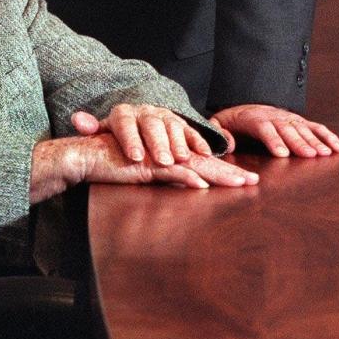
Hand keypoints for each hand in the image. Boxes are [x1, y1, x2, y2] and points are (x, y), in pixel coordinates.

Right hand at [30, 131, 257, 202]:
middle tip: (254, 182)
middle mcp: (166, 153)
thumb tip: (193, 185)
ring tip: (239, 183)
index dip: (223, 170)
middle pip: (204, 162)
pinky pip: (167, 171)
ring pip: (193, 165)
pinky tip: (201, 185)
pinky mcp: (143, 164)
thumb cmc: (112, 165)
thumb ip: (167, 178)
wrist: (85, 156)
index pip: (202, 163)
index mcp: (168, 155)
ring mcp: (156, 157)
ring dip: (217, 174)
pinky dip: (184, 177)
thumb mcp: (145, 174)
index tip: (244, 180)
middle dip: (230, 173)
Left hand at [74, 103, 213, 165]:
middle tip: (163, 161)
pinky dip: (198, 141)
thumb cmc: (118, 136)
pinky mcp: (180, 124)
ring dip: (179, 143)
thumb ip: (91, 127)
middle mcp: (145, 112)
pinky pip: (191, 131)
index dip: (130, 140)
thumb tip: (77, 119)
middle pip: (152, 125)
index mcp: (123, 114)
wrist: (137, 125)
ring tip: (182, 159)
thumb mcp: (103, 132)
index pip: (125, 123)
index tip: (135, 158)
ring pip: (173, 126)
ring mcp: (164, 117)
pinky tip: (203, 153)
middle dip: (158, 144)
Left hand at [209, 104, 338, 157]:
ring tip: (325, 154)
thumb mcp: (219, 122)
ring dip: (316, 141)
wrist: (247, 104)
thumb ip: (219, 131)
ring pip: (304, 129)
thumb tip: (228, 143)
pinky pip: (317, 128)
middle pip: (288, 130)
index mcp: (255, 119)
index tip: (282, 154)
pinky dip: (329, 137)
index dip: (274, 141)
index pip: (265, 129)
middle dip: (299, 143)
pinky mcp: (300, 122)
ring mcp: (290, 119)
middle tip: (309, 155)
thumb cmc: (233, 119)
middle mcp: (275, 117)